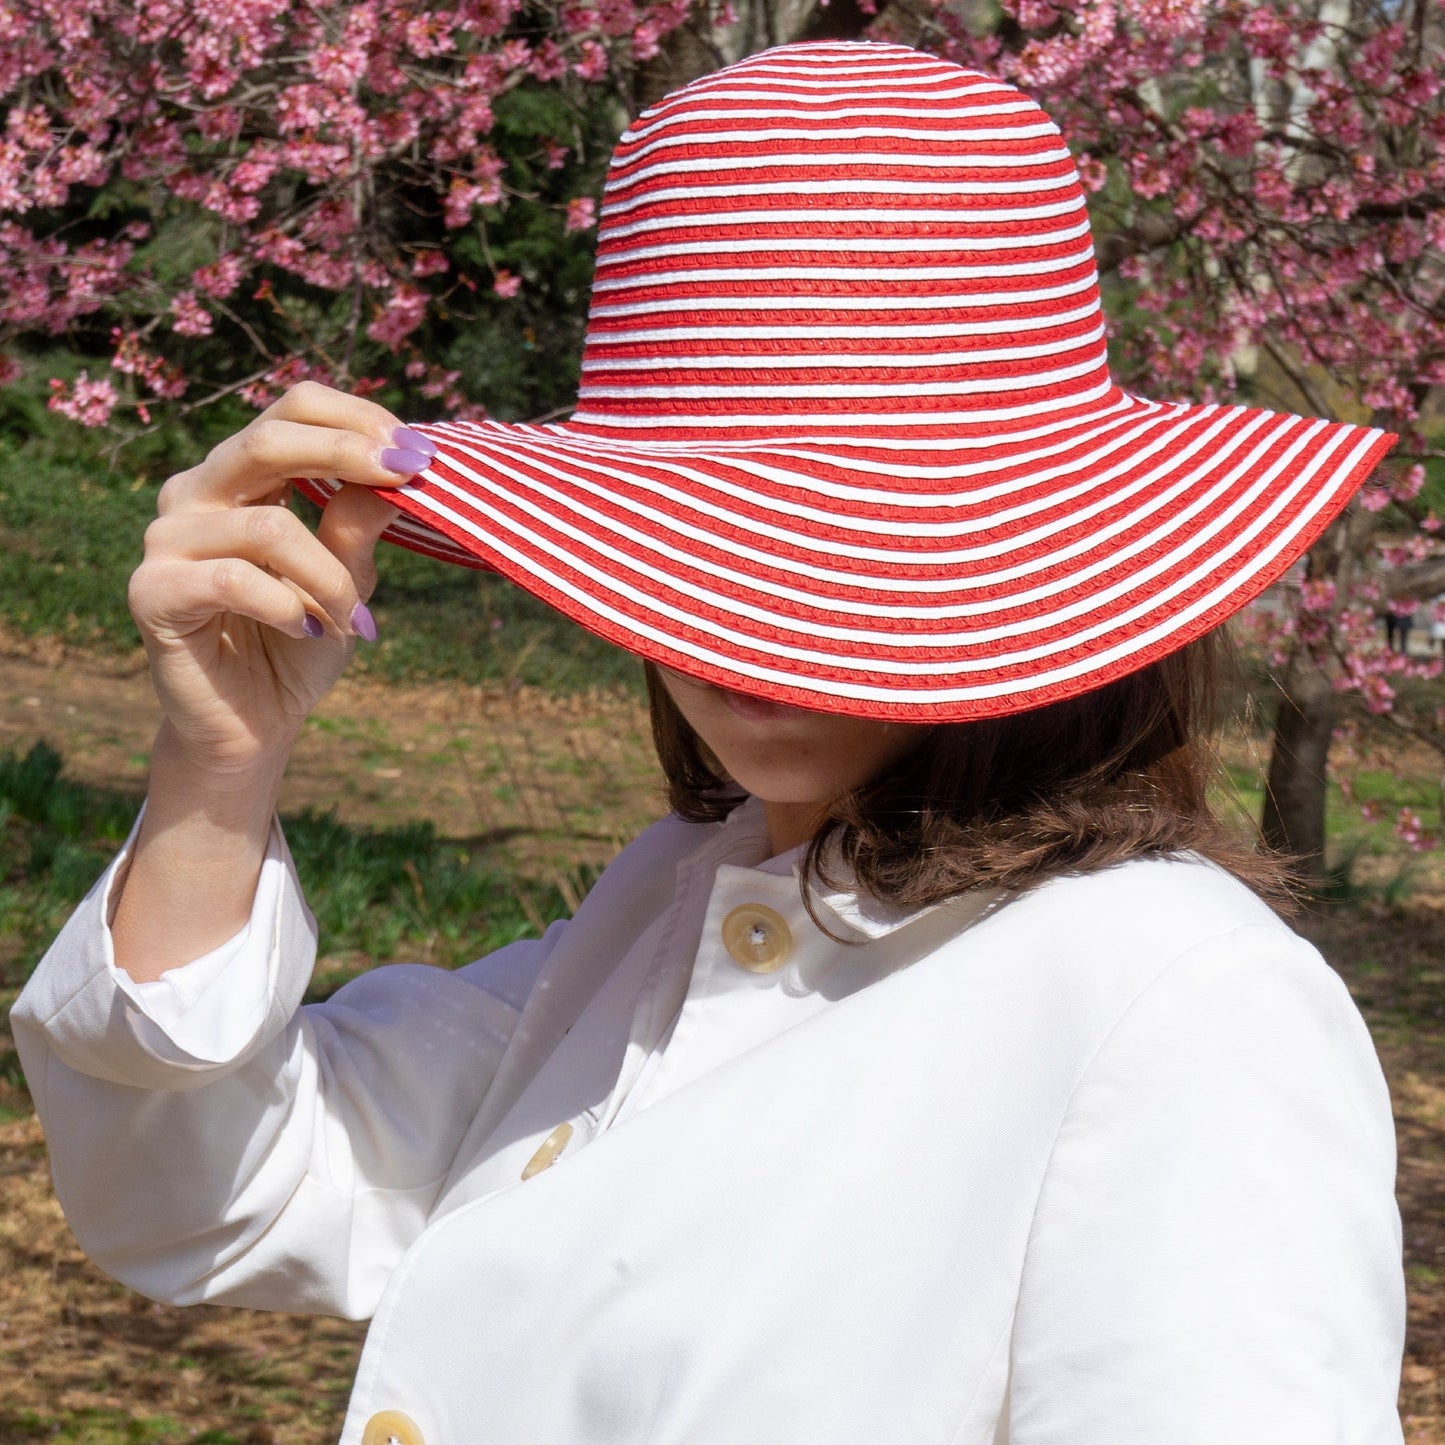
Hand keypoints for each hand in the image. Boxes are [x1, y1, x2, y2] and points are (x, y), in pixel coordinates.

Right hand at [128, 382, 422, 780]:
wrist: (255, 721)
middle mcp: (196, 493)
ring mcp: (167, 539)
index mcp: (243, 475)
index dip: (358, 419)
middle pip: (267, 439)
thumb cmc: (303, 639)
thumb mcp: (349, 577)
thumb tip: (405, 467)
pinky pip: (232, 579)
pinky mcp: (152, 591)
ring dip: (328, 576)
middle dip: (348, 455)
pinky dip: (287, 605)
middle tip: (407, 480)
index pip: (293, 408)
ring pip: (267, 525)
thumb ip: (360, 523)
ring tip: (352, 619)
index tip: (419, 454)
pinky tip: (307, 630)